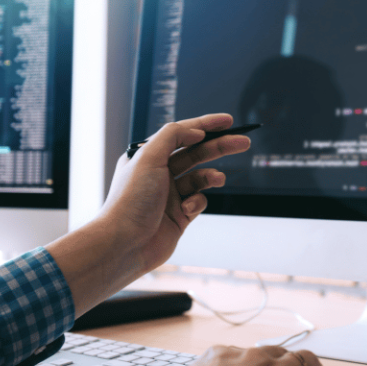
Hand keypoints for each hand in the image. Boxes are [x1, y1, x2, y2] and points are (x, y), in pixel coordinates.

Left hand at [47, 113, 249, 316]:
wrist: (124, 244)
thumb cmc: (130, 201)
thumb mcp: (148, 157)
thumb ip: (173, 136)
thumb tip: (196, 131)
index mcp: (148, 156)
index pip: (181, 134)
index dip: (205, 125)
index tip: (227, 121)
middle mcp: (158, 174)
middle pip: (195, 153)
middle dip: (219, 147)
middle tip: (242, 142)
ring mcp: (170, 195)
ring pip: (200, 178)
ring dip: (211, 176)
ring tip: (218, 179)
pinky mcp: (179, 216)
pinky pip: (199, 201)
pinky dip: (198, 202)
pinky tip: (188, 208)